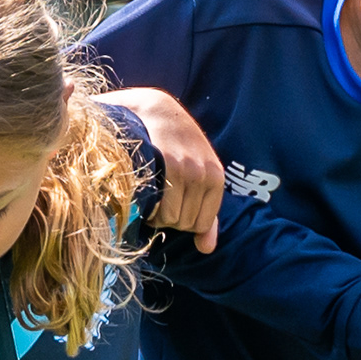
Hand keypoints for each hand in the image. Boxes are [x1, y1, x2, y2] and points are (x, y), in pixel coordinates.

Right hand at [116, 87, 224, 254]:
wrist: (155, 110)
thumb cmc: (176, 147)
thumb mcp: (199, 176)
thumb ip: (206, 214)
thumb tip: (207, 249)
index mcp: (216, 178)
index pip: (200, 225)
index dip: (181, 222)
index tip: (170, 207)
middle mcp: (206, 174)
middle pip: (185, 224)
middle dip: (168, 219)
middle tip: (158, 199)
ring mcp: (189, 169)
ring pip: (172, 218)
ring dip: (156, 215)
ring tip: (151, 196)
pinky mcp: (170, 163)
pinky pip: (161, 207)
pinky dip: (149, 209)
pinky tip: (144, 194)